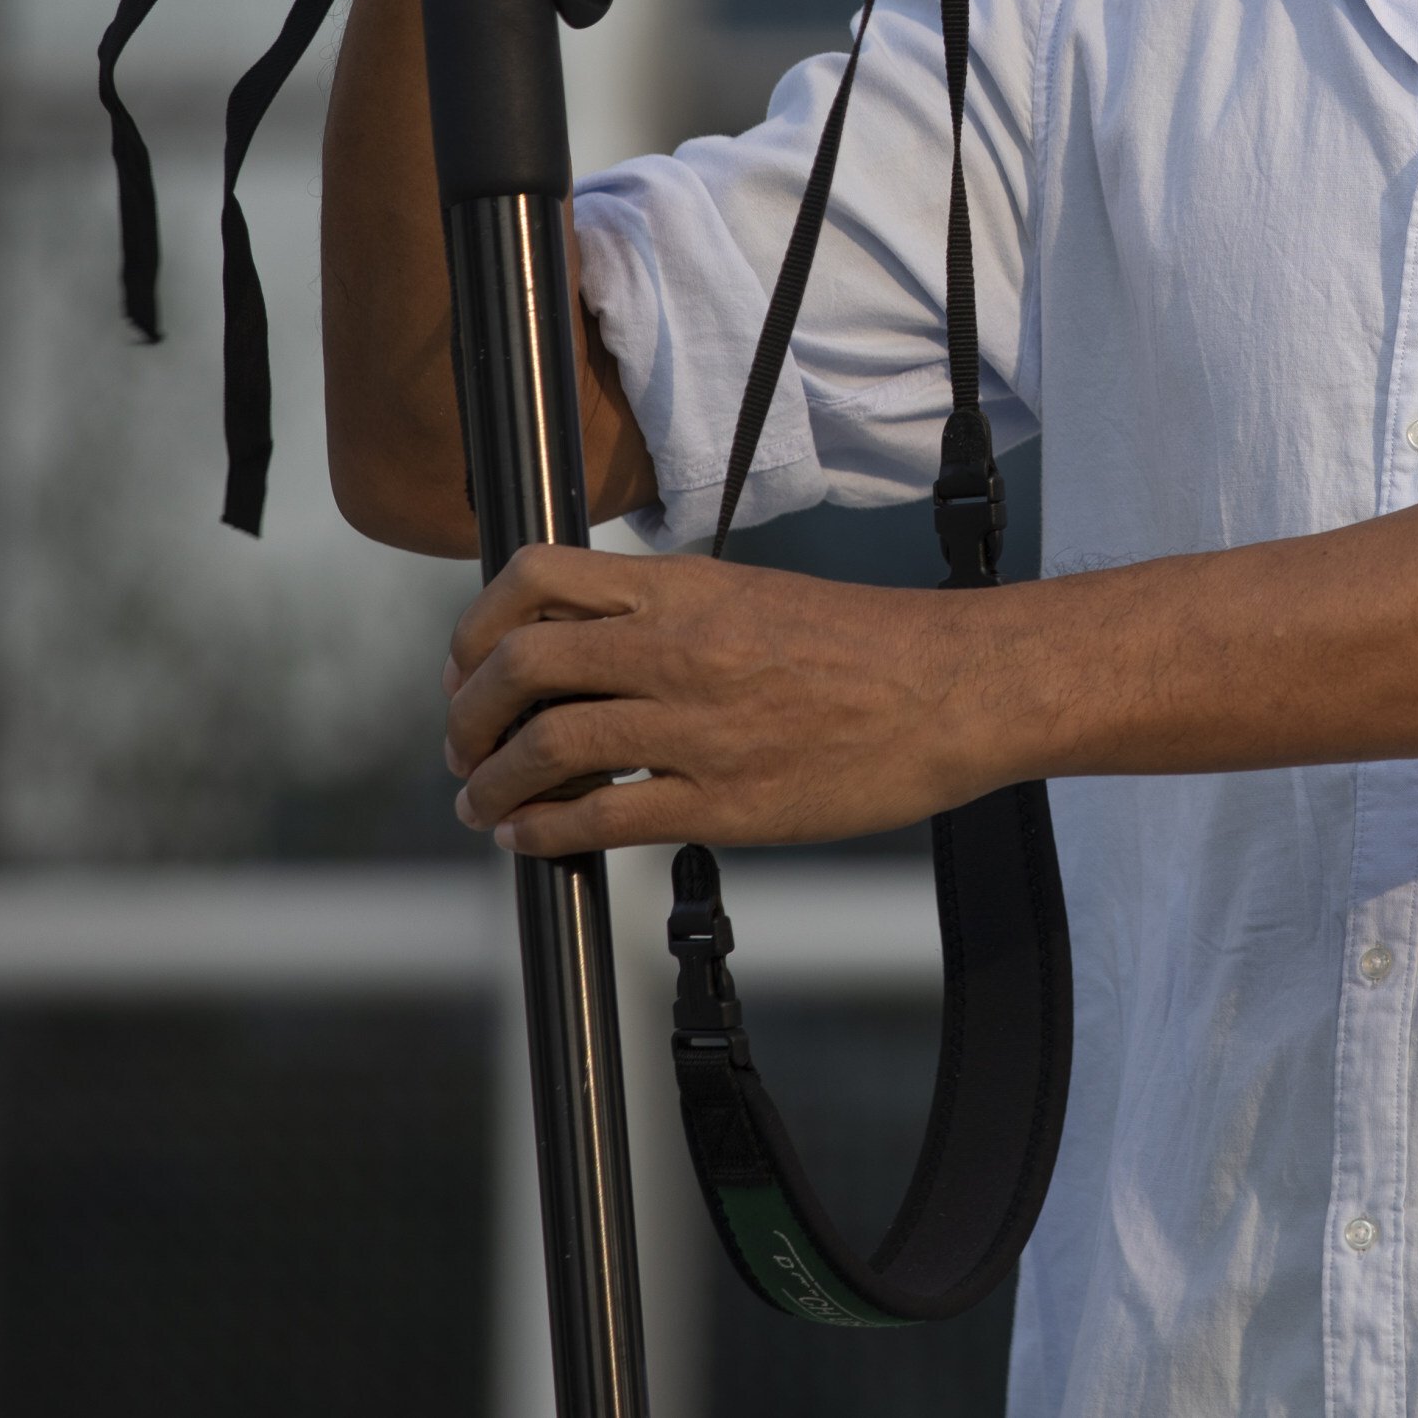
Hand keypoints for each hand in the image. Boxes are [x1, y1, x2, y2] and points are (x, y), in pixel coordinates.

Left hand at [442, 543, 996, 855]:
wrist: (955, 688)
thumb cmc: (866, 644)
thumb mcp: (752, 596)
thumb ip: (670, 614)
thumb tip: (588, 649)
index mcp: (683, 587)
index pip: (536, 578)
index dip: (478, 626)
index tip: (469, 666)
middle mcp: (677, 646)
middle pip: (520, 666)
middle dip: (467, 714)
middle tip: (462, 745)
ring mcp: (698, 725)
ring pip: (546, 747)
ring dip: (491, 783)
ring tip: (482, 803)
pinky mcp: (724, 800)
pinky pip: (601, 818)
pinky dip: (544, 832)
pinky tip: (532, 840)